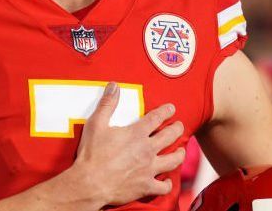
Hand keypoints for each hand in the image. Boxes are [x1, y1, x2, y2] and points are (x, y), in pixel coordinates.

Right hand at [73, 82, 184, 205]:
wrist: (89, 183)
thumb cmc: (91, 153)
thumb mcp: (96, 124)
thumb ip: (107, 104)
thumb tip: (114, 86)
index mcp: (136, 134)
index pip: (157, 118)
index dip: (166, 111)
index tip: (172, 108)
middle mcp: (147, 150)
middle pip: (170, 136)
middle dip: (178, 129)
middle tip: (180, 126)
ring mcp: (149, 169)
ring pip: (173, 160)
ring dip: (180, 154)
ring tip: (181, 151)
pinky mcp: (146, 186)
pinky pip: (164, 186)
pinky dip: (167, 183)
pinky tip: (167, 180)